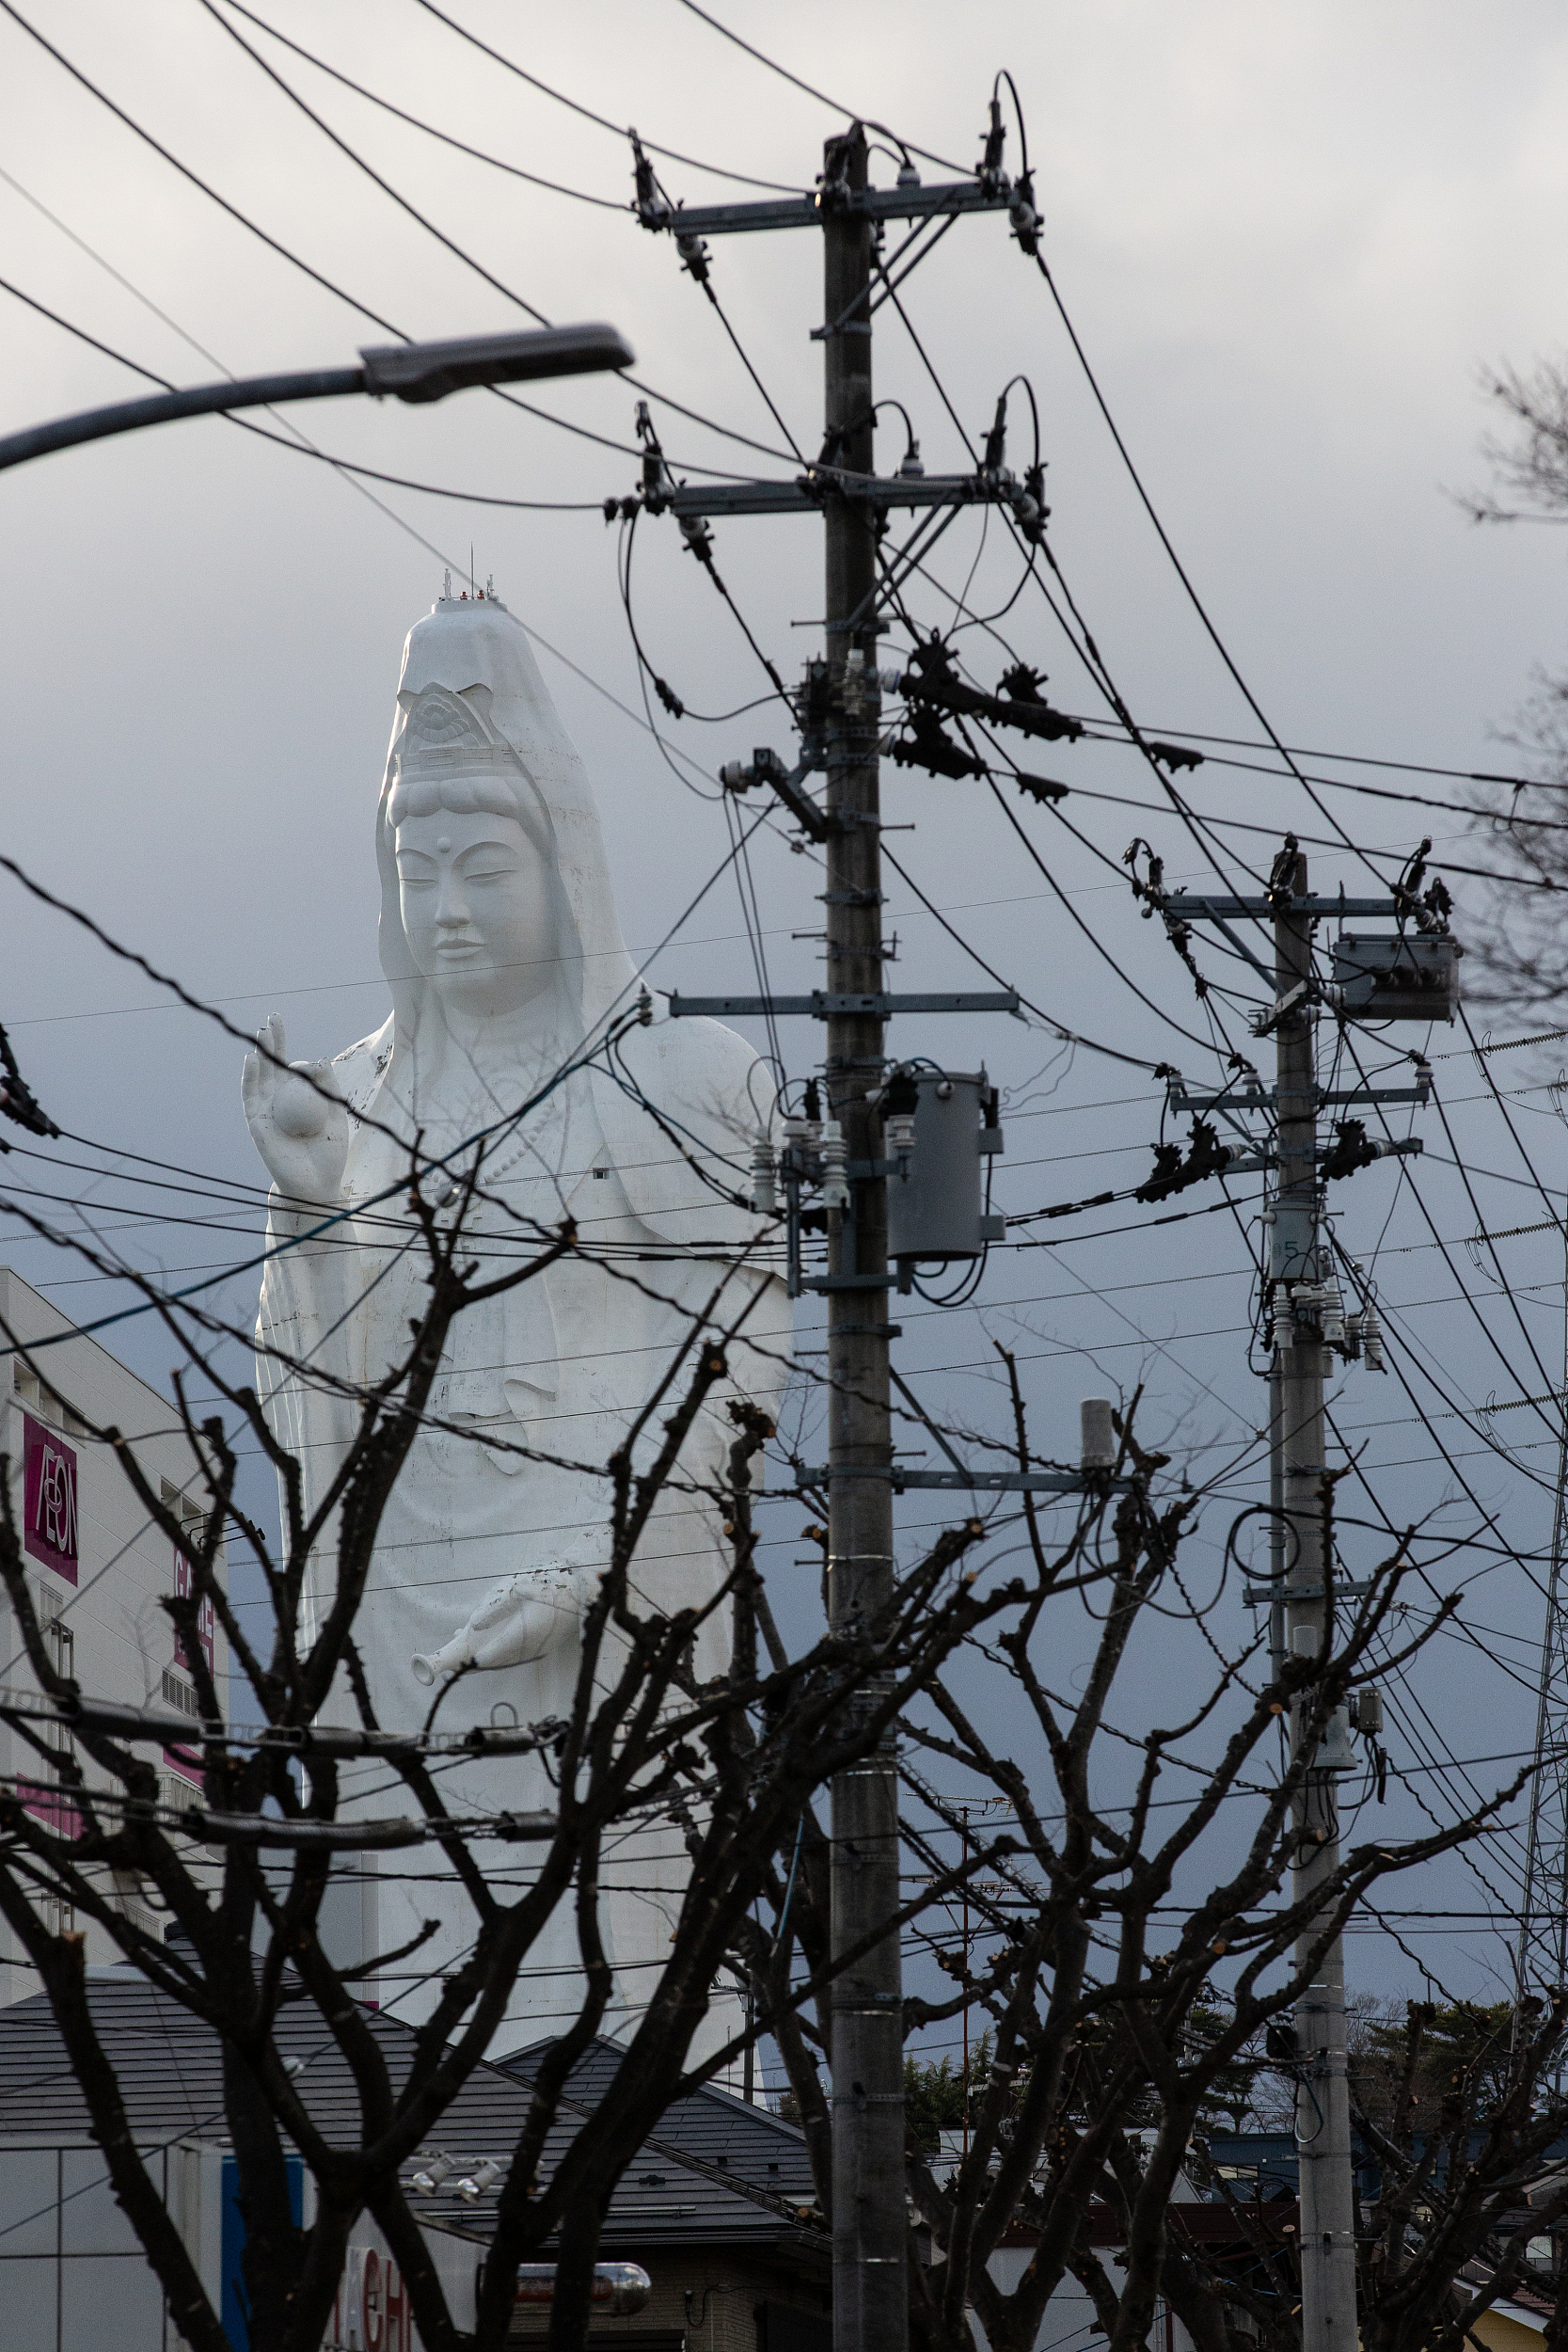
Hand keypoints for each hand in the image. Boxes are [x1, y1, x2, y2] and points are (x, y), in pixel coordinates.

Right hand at [242, 1013, 350, 1208]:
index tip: (314, 1064)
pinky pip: (250, 1096)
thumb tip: (320, 1058)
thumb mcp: (336, 1113)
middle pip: (274, 1065)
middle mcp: (281, 1101)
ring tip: (262, 1031)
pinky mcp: (256, 1122)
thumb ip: (329, 1086)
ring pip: (260, 1075)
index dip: (299, 1058)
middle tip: (273, 1017)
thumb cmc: (329, 1153)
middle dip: (274, 1041)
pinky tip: (252, 1059)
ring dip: (260, 1052)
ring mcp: (267, 1110)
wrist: (317, 1184)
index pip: (295, 1069)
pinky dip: (250, 1077)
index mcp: (301, 1099)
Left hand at [410, 1564, 579, 1684]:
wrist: (583, 1586)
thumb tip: (473, 1625)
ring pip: (507, 1659)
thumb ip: (495, 1607)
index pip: (492, 1654)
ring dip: (486, 1657)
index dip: (471, 1660)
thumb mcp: (518, 1587)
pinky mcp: (544, 1645)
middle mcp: (532, 1645)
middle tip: (452, 1660)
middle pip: (498, 1661)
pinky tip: (489, 1643)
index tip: (454, 1661)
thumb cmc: (549, 1582)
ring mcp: (539, 1647)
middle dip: (474, 1661)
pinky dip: (500, 1652)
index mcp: (524, 1632)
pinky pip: (517, 1654)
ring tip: (464, 1649)